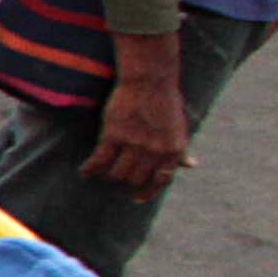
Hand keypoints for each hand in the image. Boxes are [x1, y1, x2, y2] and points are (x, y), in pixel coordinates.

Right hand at [90, 34, 197, 193]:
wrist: (150, 79)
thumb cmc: (166, 100)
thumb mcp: (179, 126)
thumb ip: (181, 149)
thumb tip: (192, 165)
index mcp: (174, 149)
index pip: (161, 180)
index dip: (148, 191)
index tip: (137, 197)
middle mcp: (155, 150)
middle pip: (136, 178)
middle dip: (126, 181)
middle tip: (117, 177)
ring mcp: (134, 143)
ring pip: (118, 173)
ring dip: (109, 175)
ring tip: (103, 171)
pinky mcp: (114, 135)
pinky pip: (100, 160)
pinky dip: (91, 168)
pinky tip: (85, 171)